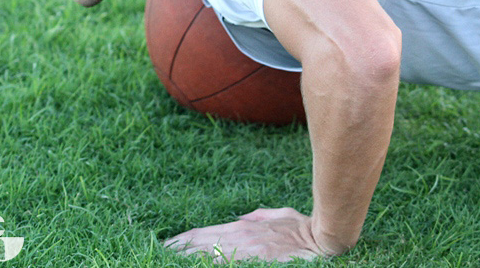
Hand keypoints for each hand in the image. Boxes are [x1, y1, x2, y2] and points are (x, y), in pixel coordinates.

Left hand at [164, 207, 325, 261]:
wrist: (324, 241)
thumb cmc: (304, 230)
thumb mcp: (279, 216)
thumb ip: (259, 218)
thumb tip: (241, 220)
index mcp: (243, 228)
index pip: (203, 234)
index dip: (182, 241)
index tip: (165, 246)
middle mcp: (241, 238)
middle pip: (199, 245)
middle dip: (177, 252)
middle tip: (155, 255)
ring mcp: (248, 253)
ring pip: (208, 256)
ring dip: (188, 258)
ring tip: (167, 259)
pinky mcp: (259, 261)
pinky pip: (227, 263)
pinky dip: (211, 262)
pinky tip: (196, 264)